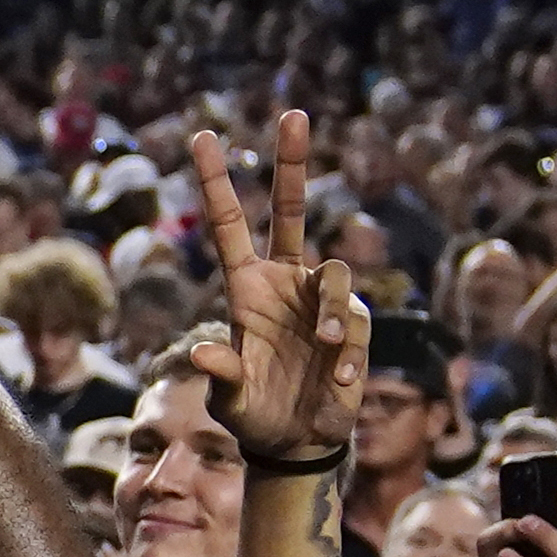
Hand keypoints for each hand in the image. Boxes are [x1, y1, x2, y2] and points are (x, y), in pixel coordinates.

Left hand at [184, 114, 365, 461]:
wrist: (295, 442)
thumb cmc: (254, 413)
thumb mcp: (229, 399)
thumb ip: (219, 374)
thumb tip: (201, 352)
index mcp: (245, 290)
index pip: (228, 227)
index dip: (215, 184)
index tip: (201, 135)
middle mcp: (284, 283)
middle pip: (291, 212)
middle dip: (292, 163)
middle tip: (292, 114)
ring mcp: (320, 301)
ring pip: (335, 275)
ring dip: (332, 311)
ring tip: (325, 348)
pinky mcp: (353, 327)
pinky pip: (355, 327)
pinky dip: (348, 357)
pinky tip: (339, 384)